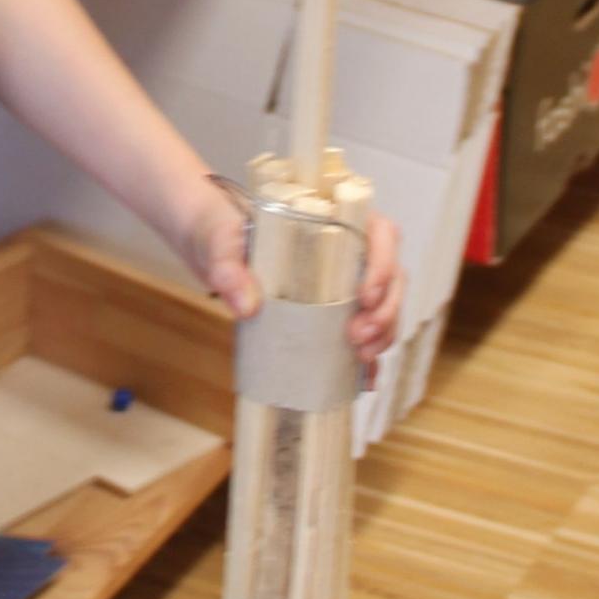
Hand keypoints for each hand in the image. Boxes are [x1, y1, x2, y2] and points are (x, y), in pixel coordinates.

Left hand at [178, 171, 405, 381]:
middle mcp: (347, 249)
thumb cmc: (217, 228)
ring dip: (382, 332)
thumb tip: (246, 307)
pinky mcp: (329, 310)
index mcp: (332, 219)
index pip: (381, 234)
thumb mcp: (217, 240)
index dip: (384, 265)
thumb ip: (227, 266)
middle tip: (357, 337)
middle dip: (385, 311)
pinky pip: (361, 332)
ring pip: (384, 305)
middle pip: (391, 276)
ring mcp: (342, 281)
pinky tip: (364, 379)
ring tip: (360, 356)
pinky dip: (367, 357)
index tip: (364, 296)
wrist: (207, 243)